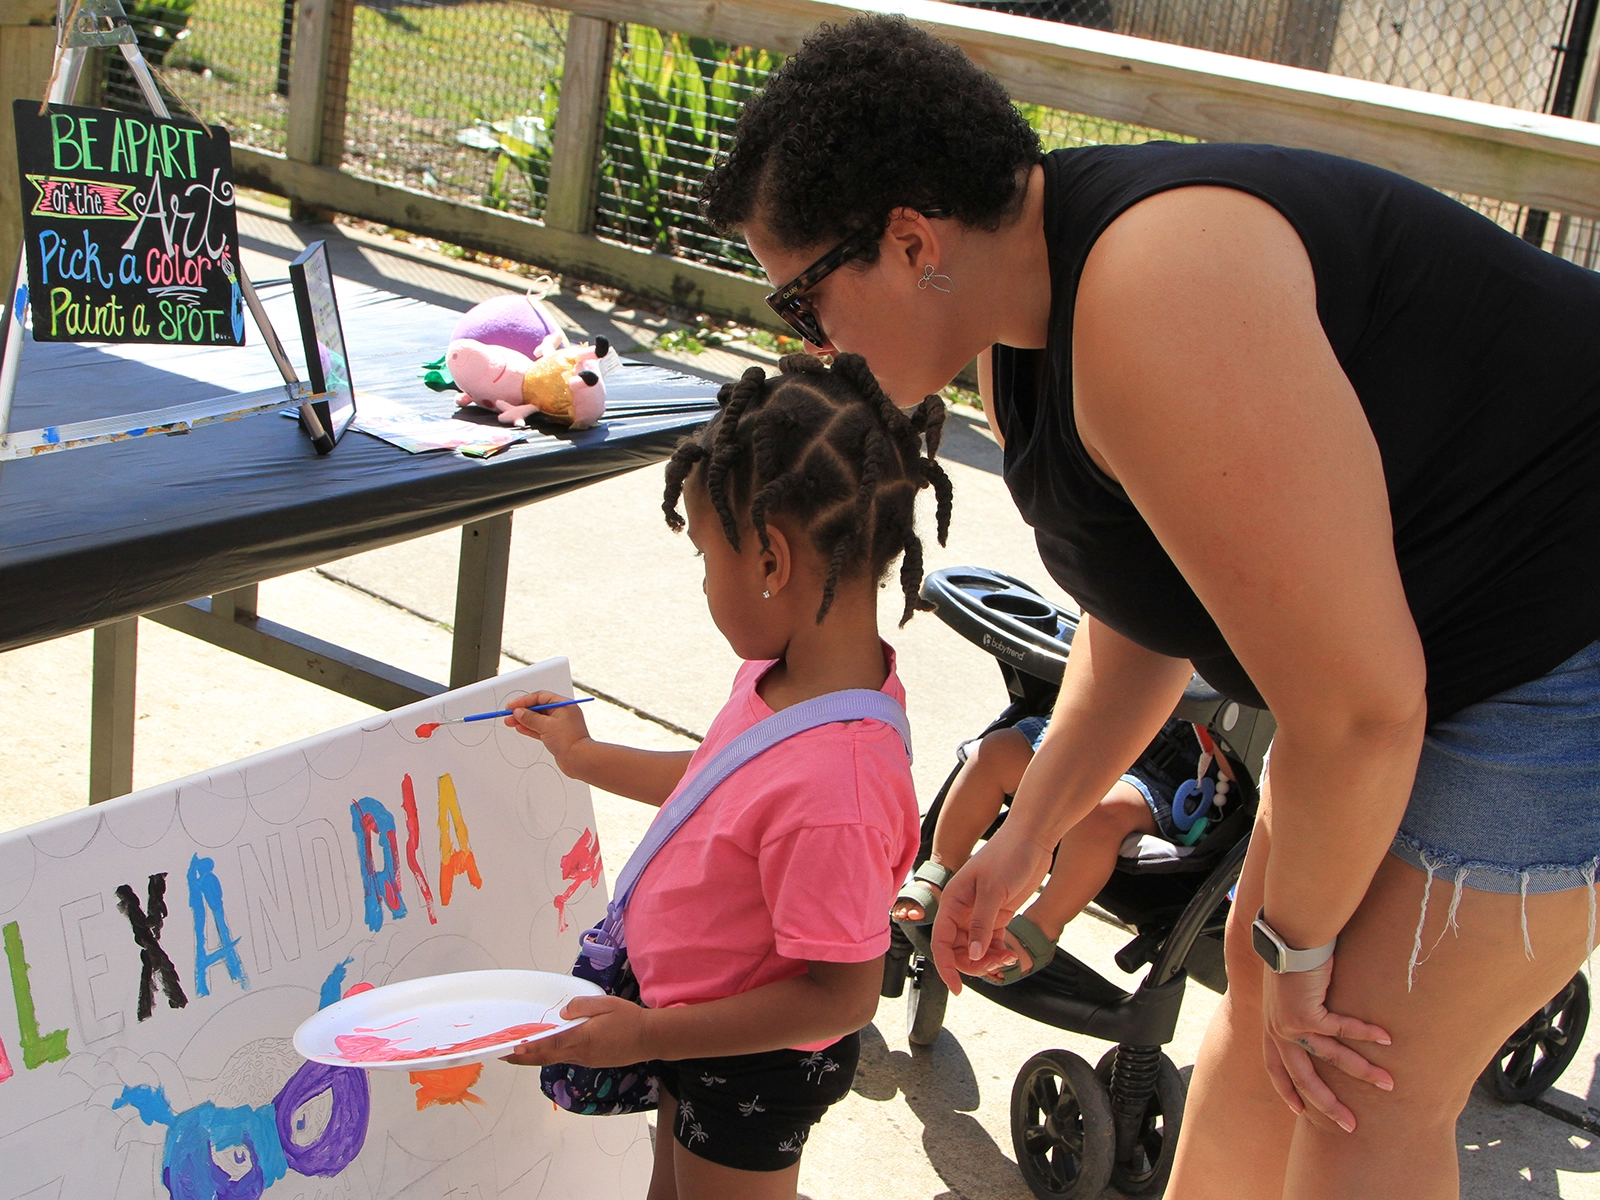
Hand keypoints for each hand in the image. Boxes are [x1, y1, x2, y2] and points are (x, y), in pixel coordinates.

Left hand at [500, 995, 652, 1068]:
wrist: (650, 1039)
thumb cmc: (629, 1019)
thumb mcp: (606, 1004)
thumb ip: (582, 1006)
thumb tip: (563, 1014)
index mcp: (582, 1038)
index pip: (550, 1044)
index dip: (529, 1047)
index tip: (512, 1048)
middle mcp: (581, 1053)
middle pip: (546, 1057)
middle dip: (524, 1057)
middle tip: (504, 1054)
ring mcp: (586, 1060)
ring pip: (555, 1059)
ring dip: (536, 1057)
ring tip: (520, 1052)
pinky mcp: (592, 1062)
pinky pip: (567, 1058)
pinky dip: (552, 1055)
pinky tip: (549, 1049)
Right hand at [505, 691, 592, 775]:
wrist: (579, 760)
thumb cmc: (568, 740)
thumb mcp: (546, 726)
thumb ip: (530, 718)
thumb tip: (519, 712)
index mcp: (564, 705)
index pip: (541, 697)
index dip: (524, 700)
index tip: (512, 706)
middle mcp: (562, 713)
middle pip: (538, 708)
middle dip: (522, 711)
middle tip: (508, 715)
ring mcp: (559, 725)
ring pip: (538, 719)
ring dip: (524, 721)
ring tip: (510, 722)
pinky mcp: (556, 736)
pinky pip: (540, 729)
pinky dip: (530, 728)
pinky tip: (520, 728)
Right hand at [930, 828, 1053, 992]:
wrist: (1032, 839)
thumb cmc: (1008, 856)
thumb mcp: (993, 891)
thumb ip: (982, 924)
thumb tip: (973, 956)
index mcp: (952, 901)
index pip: (942, 941)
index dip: (946, 966)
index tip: (957, 988)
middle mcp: (962, 910)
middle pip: (958, 950)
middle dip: (973, 964)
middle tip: (997, 964)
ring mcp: (980, 914)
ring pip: (975, 949)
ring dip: (988, 960)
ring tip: (1009, 958)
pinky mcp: (998, 915)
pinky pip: (991, 943)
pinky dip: (998, 953)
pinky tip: (1011, 955)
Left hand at [1260, 958, 1392, 1132]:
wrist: (1286, 936)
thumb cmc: (1291, 959)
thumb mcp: (1286, 992)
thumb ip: (1297, 1012)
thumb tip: (1315, 1022)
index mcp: (1270, 1028)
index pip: (1276, 1069)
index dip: (1288, 1091)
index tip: (1301, 1111)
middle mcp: (1276, 1030)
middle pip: (1302, 1078)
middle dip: (1328, 1104)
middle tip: (1350, 1125)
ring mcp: (1290, 1024)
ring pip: (1330, 1058)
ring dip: (1362, 1071)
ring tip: (1388, 1083)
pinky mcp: (1306, 1013)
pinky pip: (1342, 1030)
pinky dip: (1366, 1034)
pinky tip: (1387, 1039)